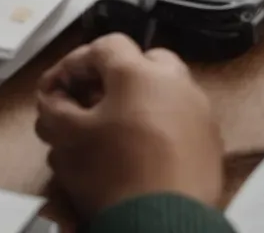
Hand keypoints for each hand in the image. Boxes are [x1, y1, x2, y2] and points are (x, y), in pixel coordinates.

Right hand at [34, 34, 223, 216]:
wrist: (163, 222)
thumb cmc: (112, 172)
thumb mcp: (68, 137)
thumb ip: (54, 108)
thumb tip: (54, 98)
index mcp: (141, 72)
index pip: (103, 47)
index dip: (72, 65)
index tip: (53, 91)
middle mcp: (177, 82)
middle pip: (141, 62)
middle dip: (112, 78)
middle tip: (89, 104)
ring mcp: (199, 111)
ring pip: (163, 91)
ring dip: (135, 102)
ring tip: (111, 131)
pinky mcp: (210, 141)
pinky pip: (179, 120)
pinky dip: (158, 126)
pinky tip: (139, 152)